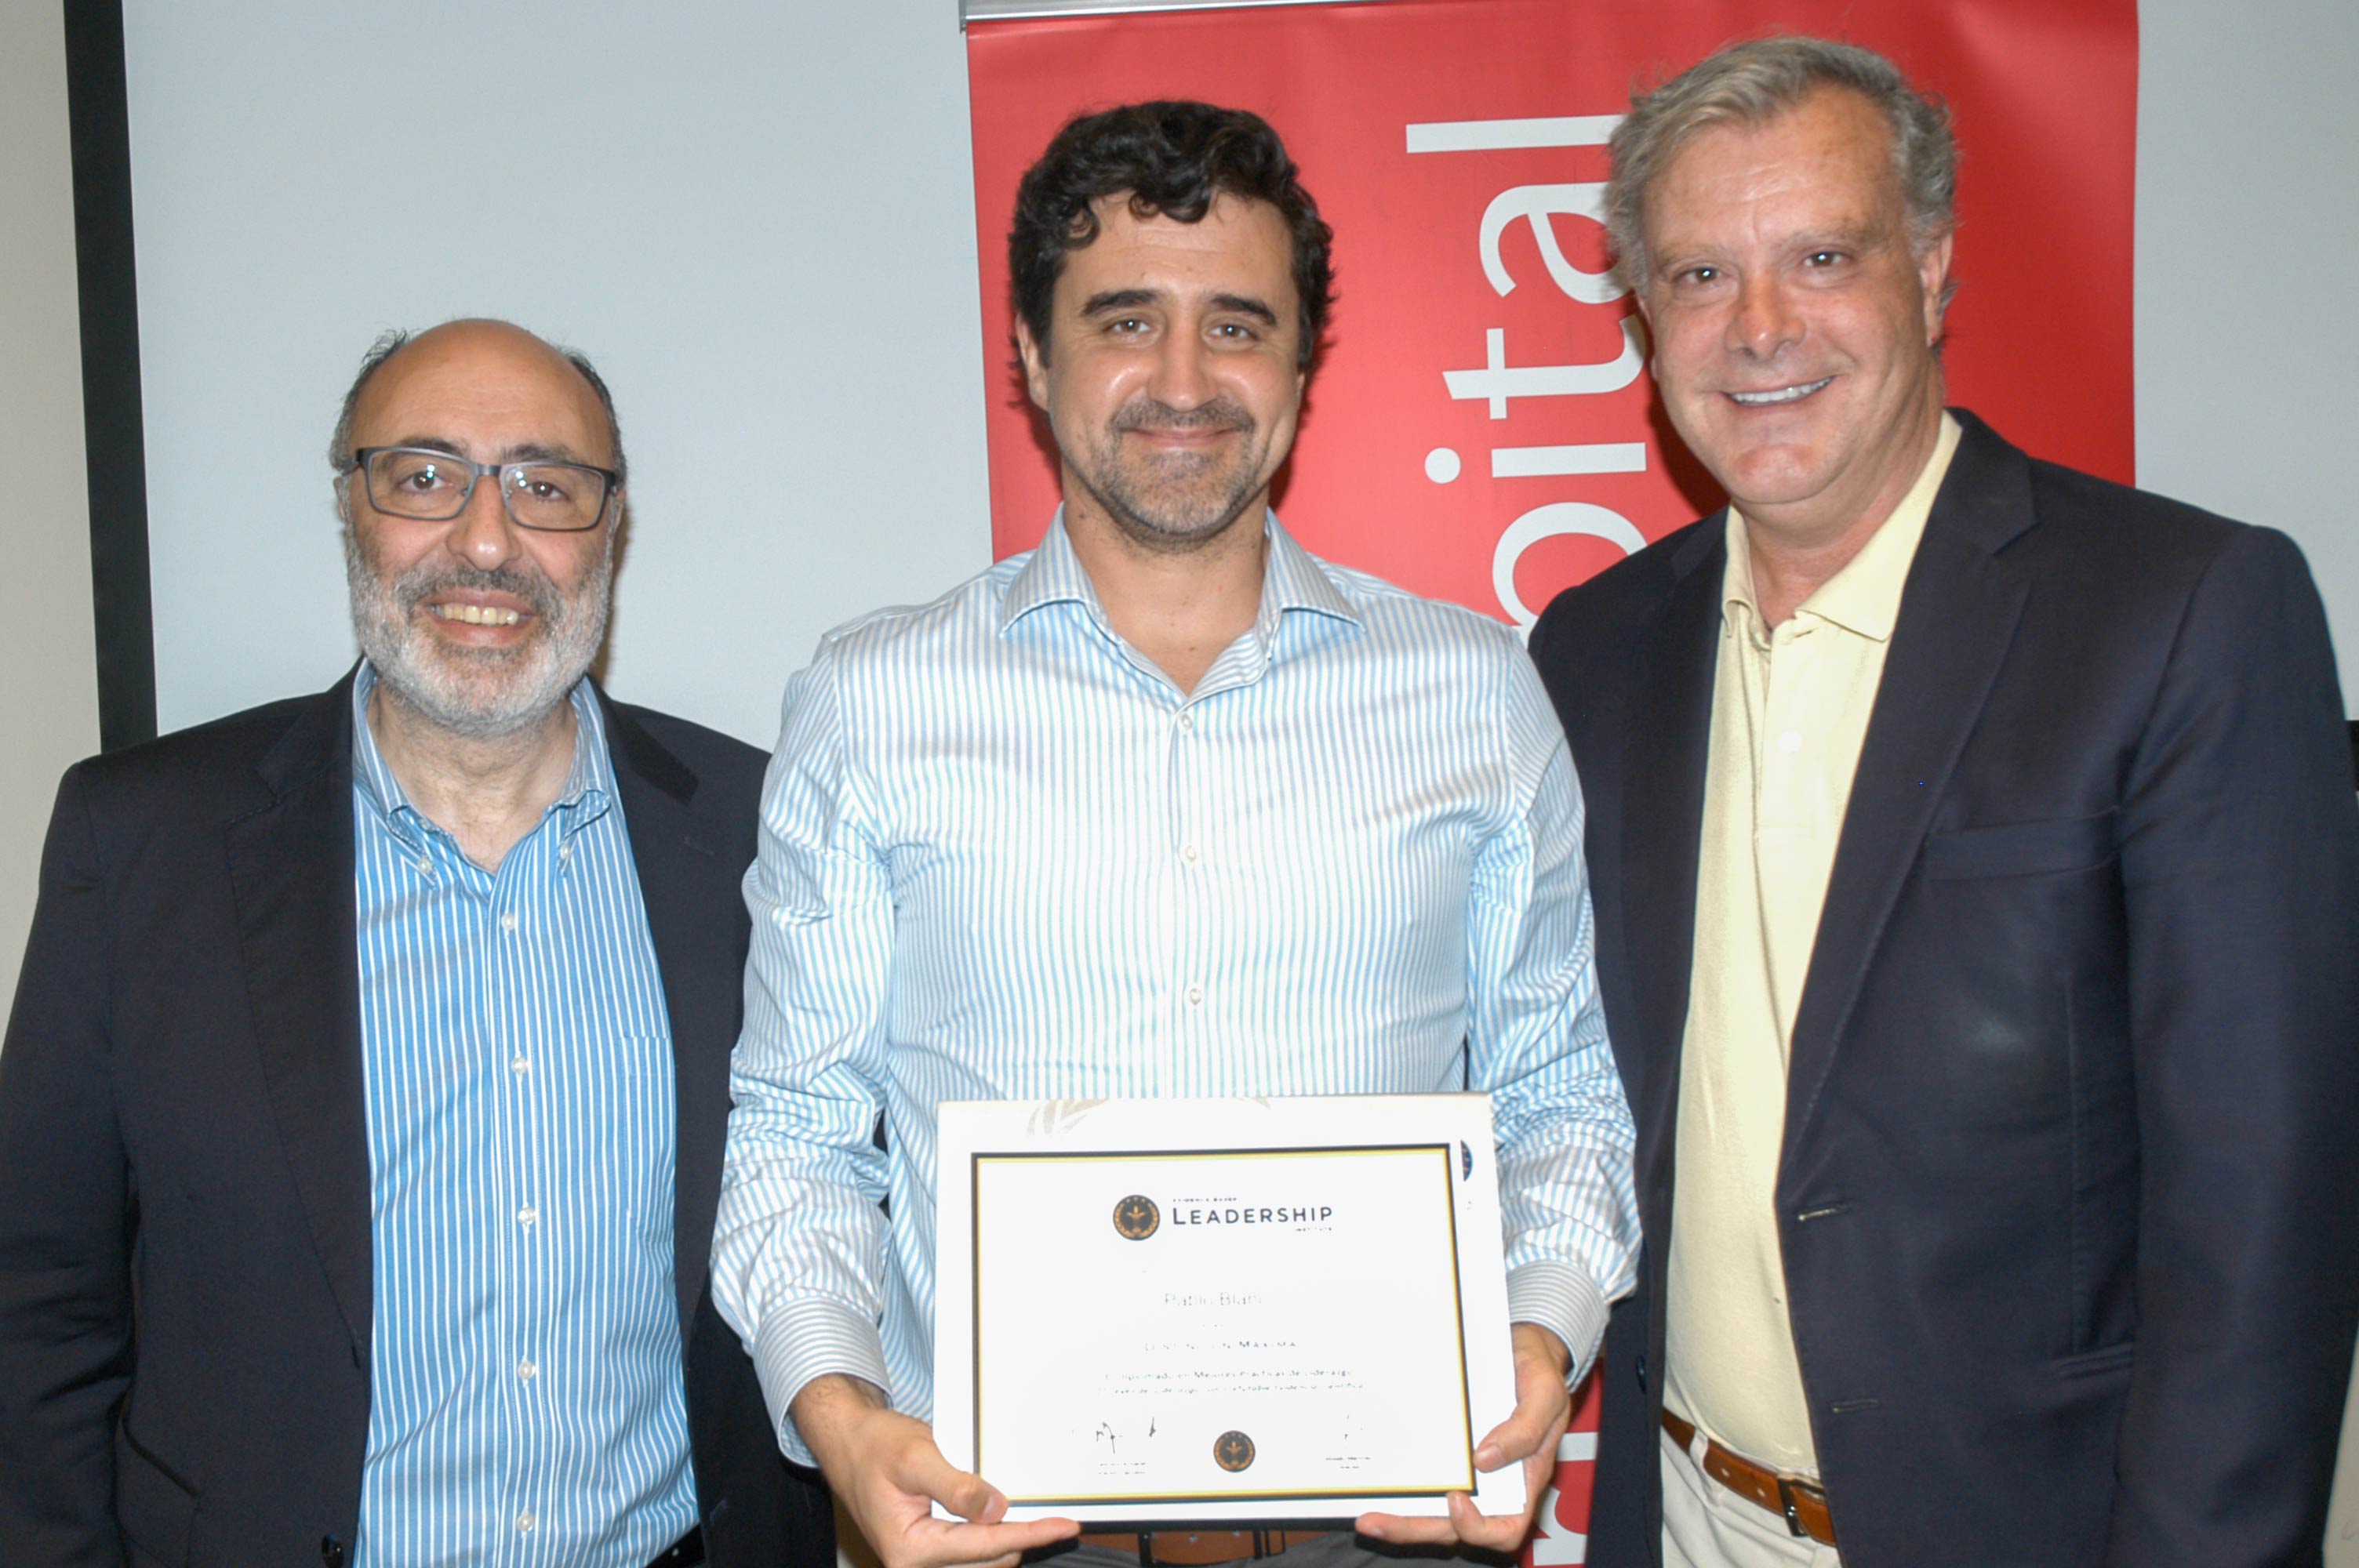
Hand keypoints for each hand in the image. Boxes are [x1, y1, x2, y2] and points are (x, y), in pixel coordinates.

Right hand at [793, 1374, 1080, 1567]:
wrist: (850, 1443)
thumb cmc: (875, 1446)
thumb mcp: (916, 1456)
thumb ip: (956, 1487)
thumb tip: (996, 1511)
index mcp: (910, 1549)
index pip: (985, 1545)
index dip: (1030, 1534)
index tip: (1064, 1526)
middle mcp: (916, 1564)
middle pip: (991, 1559)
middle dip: (1021, 1535)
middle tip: (1050, 1511)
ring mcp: (923, 1560)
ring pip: (986, 1559)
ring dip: (1007, 1536)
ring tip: (1026, 1510)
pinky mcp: (932, 1549)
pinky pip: (973, 1551)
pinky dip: (993, 1534)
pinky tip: (999, 1513)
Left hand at [1354, 1323, 1572, 1552]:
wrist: (1522, 1344)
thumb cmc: (1539, 1371)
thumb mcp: (1545, 1393)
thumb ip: (1526, 1429)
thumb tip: (1485, 1460)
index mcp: (1523, 1477)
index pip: (1506, 1527)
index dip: (1479, 1527)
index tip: (1454, 1500)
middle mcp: (1492, 1481)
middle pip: (1455, 1526)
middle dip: (1415, 1528)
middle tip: (1376, 1522)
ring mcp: (1466, 1468)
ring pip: (1433, 1508)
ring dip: (1400, 1516)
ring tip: (1366, 1515)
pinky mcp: (1446, 1449)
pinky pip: (1424, 1475)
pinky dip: (1400, 1483)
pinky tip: (1374, 1477)